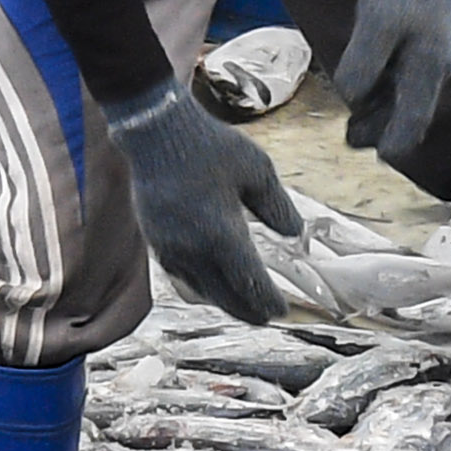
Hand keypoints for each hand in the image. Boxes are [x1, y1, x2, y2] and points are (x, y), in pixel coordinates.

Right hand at [101, 77, 301, 323]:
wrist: (155, 133)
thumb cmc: (211, 147)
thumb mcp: (258, 171)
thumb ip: (278, 207)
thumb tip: (295, 235)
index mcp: (222, 234)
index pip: (249, 283)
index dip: (267, 301)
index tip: (282, 311)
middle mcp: (193, 249)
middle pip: (224, 296)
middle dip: (247, 311)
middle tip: (266, 317)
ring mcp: (170, 248)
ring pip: (200, 290)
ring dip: (223, 301)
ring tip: (243, 304)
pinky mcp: (155, 241)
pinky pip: (182, 276)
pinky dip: (201, 286)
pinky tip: (212, 282)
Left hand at [328, 0, 450, 160]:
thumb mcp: (375, 22)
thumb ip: (364, 64)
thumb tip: (354, 99)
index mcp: (427, 70)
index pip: (415, 123)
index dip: (394, 144)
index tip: (375, 153)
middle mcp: (435, 73)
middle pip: (411, 120)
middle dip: (381, 131)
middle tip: (349, 134)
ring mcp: (432, 64)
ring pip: (407, 104)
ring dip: (381, 114)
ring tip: (353, 119)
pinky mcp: (424, 53)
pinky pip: (406, 86)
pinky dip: (385, 95)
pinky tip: (366, 88)